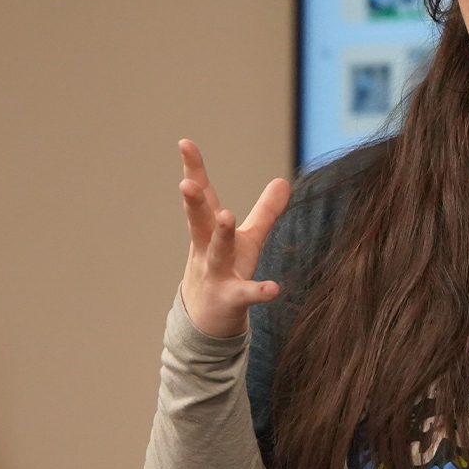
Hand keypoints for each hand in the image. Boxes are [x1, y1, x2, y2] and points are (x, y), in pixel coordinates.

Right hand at [178, 139, 290, 336]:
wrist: (207, 325)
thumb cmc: (226, 275)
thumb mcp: (249, 240)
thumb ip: (266, 212)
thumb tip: (284, 180)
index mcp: (210, 232)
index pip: (203, 197)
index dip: (194, 170)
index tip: (185, 143)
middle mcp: (208, 251)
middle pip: (198, 222)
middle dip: (193, 203)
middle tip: (186, 183)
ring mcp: (216, 276)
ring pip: (217, 253)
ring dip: (220, 235)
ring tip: (226, 215)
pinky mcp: (231, 300)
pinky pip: (245, 295)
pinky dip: (258, 292)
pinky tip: (273, 288)